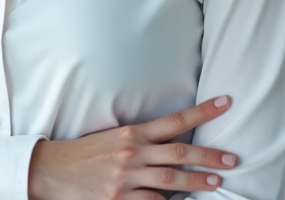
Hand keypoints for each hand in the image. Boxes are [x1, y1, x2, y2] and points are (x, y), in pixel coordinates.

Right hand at [27, 96, 235, 199]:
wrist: (52, 171)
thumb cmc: (85, 153)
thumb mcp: (113, 138)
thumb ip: (141, 141)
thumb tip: (171, 146)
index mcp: (132, 133)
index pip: (174, 120)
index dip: (202, 111)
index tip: (225, 103)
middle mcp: (132, 153)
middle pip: (179, 153)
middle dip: (209, 155)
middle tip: (231, 158)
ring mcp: (125, 178)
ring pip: (170, 181)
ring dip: (196, 181)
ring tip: (217, 180)